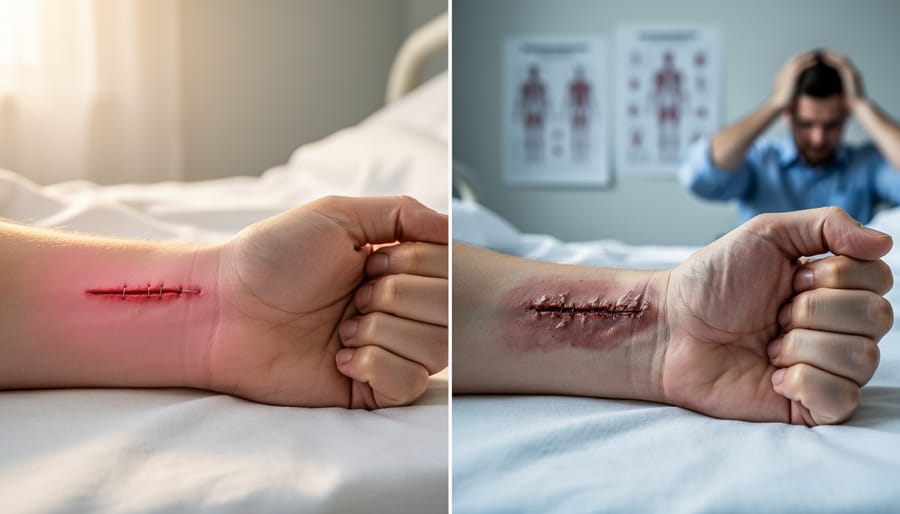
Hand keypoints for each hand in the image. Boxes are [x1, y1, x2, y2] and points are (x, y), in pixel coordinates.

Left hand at [202, 196, 446, 407]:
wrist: (224, 310)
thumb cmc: (271, 257)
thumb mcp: (337, 215)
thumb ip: (403, 213)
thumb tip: (454, 227)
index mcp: (397, 270)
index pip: (452, 271)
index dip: (416, 267)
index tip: (370, 262)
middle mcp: (399, 310)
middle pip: (450, 312)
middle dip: (397, 298)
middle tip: (352, 296)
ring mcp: (388, 351)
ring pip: (435, 349)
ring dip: (384, 333)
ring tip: (342, 328)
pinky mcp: (370, 390)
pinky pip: (409, 384)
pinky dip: (377, 365)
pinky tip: (341, 357)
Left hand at [661, 207, 892, 424]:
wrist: (671, 328)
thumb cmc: (710, 282)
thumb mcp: (766, 234)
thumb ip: (827, 224)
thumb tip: (885, 242)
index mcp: (832, 286)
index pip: (878, 278)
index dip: (833, 275)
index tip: (789, 278)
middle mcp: (836, 326)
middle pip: (877, 317)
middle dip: (814, 309)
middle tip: (773, 313)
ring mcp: (825, 367)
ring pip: (862, 358)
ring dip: (804, 345)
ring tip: (768, 344)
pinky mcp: (809, 406)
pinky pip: (842, 399)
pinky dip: (805, 382)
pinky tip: (773, 375)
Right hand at [770, 52, 816, 109]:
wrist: (776, 105)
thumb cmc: (781, 103)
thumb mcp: (787, 93)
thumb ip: (793, 88)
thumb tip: (800, 89)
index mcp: (781, 75)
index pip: (789, 63)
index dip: (797, 59)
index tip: (805, 58)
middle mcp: (783, 72)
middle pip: (793, 59)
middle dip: (802, 55)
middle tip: (812, 53)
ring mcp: (786, 74)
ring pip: (797, 61)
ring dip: (806, 57)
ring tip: (815, 55)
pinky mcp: (791, 77)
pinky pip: (801, 67)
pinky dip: (808, 63)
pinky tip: (814, 62)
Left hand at [822, 51, 865, 109]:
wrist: (859, 108)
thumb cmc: (848, 105)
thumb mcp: (838, 96)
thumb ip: (832, 92)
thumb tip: (820, 94)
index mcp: (849, 78)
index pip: (840, 65)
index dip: (831, 61)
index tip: (820, 59)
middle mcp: (852, 73)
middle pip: (841, 60)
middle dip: (831, 56)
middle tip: (819, 54)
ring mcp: (853, 73)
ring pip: (842, 59)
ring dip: (831, 55)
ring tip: (821, 53)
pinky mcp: (852, 75)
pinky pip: (842, 64)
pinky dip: (834, 60)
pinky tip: (825, 58)